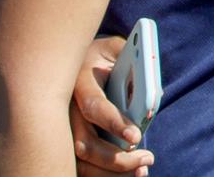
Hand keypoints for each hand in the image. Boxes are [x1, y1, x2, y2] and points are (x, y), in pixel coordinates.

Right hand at [69, 36, 152, 175]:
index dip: (113, 123)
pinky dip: (103, 175)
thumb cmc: (103, 56)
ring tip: (142, 169)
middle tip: (147, 158)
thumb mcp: (118, 49)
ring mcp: (61, 129)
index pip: (93, 106)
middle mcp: (64, 110)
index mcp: (78, 82)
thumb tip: (152, 95)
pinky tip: (128, 175)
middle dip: (115, 158)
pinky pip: (79, 166)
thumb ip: (136, 64)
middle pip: (83, 144)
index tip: (136, 136)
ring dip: (111, 172)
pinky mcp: (63, 142)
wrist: (75, 61)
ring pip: (80, 162)